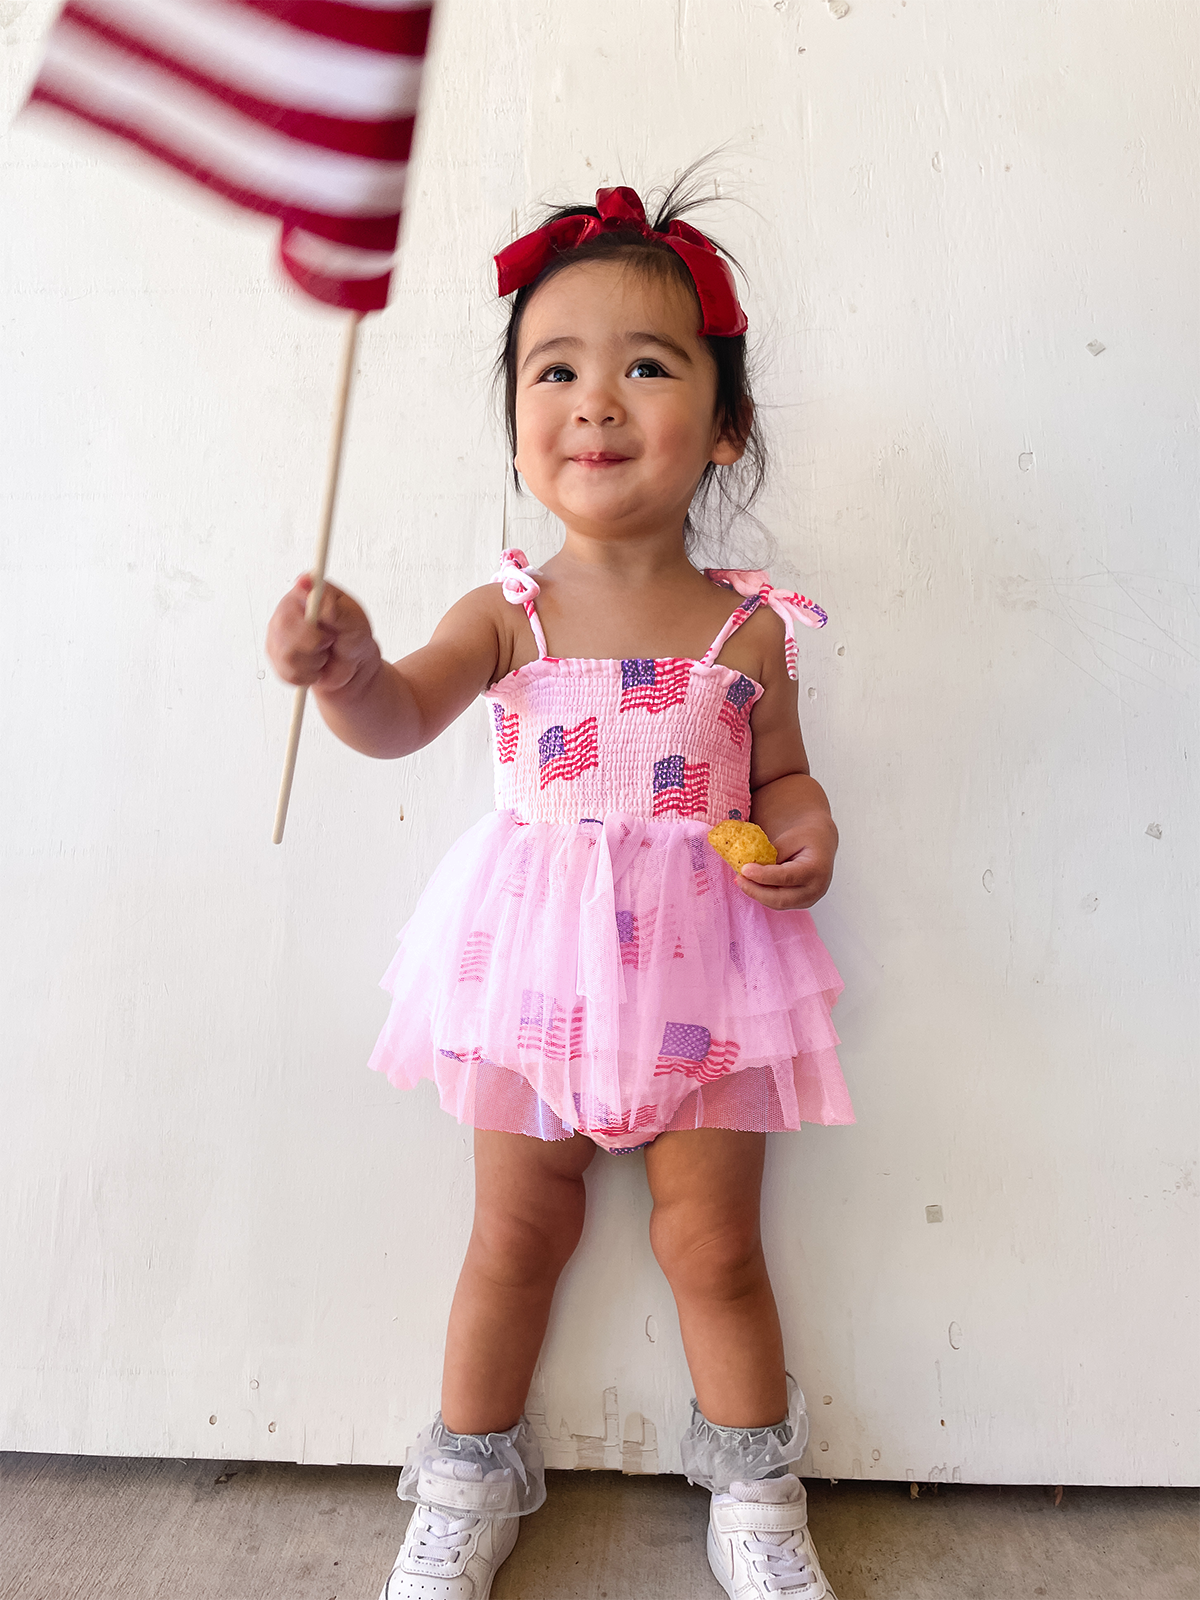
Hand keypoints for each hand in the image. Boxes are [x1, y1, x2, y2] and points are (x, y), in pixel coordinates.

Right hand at [265, 574, 381, 694]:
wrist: (352, 665)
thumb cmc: (353, 637)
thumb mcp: (354, 620)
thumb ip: (337, 609)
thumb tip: (321, 598)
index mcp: (306, 594)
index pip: (295, 595)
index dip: (303, 608)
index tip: (314, 618)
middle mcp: (287, 612)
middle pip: (283, 626)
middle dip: (312, 642)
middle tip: (328, 641)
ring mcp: (278, 635)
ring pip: (286, 654)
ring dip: (313, 661)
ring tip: (324, 655)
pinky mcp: (277, 658)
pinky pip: (286, 672)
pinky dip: (307, 676)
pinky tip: (315, 667)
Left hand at [736, 821, 836, 910]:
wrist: (819, 843)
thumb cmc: (804, 837)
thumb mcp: (789, 838)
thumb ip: (772, 854)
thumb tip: (749, 868)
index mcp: (816, 869)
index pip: (786, 877)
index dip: (763, 876)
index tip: (744, 869)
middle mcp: (816, 889)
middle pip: (781, 898)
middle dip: (756, 890)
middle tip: (739, 878)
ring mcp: (810, 899)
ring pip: (778, 904)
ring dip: (757, 894)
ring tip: (741, 880)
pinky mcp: (800, 903)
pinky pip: (778, 903)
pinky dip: (763, 895)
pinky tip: (751, 884)